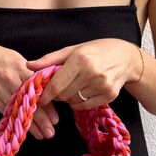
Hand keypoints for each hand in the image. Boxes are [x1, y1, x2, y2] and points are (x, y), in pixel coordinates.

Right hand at [0, 37, 58, 138]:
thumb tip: (45, 88)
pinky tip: (23, 129)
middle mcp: (10, 79)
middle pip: (29, 103)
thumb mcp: (17, 59)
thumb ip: (30, 73)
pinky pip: (6, 112)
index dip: (48, 106)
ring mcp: (0, 90)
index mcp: (20, 67)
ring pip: (18, 111)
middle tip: (51, 132)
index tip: (55, 118)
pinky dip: (15, 121)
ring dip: (30, 125)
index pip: (38, 91)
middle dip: (42, 120)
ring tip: (41, 135)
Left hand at [26, 38, 141, 109]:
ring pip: (73, 102)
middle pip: (64, 95)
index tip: (39, 100)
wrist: (126, 58)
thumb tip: (29, 66)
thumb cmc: (96, 51)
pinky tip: (83, 92)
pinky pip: (84, 106)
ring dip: (68, 98)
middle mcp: (92, 73)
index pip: (57, 85)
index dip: (46, 95)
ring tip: (75, 86)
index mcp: (80, 59)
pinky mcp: (109, 96)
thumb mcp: (73, 50)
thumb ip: (50, 60)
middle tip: (60, 87)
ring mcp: (102, 86)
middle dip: (57, 94)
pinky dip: (78, 103)